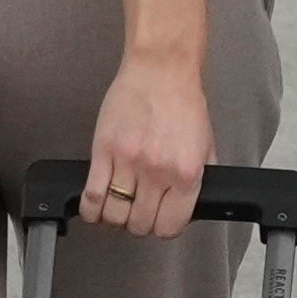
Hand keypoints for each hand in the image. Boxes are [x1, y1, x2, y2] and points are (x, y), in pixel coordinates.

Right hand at [76, 44, 214, 237]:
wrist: (162, 69)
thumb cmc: (183, 101)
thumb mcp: (205, 145)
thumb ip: (199, 179)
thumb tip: (188, 206)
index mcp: (187, 174)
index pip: (169, 226)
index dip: (162, 228)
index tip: (158, 221)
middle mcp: (158, 173)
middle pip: (140, 225)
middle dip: (138, 224)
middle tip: (136, 212)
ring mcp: (128, 163)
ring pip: (114, 215)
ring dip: (114, 219)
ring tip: (116, 209)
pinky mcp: (103, 150)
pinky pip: (92, 195)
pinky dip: (91, 209)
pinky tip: (94, 206)